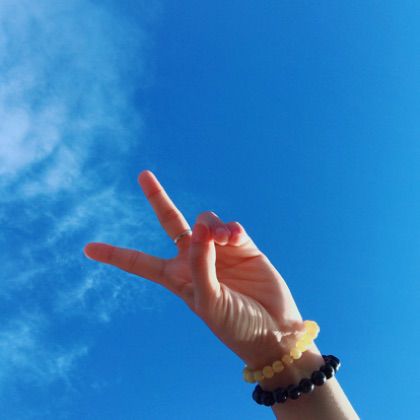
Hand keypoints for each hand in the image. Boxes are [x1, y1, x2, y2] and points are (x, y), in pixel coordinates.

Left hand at [83, 170, 304, 367]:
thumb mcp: (208, 301)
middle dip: (158, 198)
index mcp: (177, 277)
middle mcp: (195, 258)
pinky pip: (229, 226)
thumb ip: (201, 263)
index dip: (115, 255)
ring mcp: (218, 250)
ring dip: (210, 226)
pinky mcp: (242, 245)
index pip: (140, 262)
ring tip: (223, 240)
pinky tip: (233, 238)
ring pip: (204, 220)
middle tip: (143, 175)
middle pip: (171, 222)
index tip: (88, 249)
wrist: (272, 330)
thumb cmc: (235, 325)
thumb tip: (200, 226)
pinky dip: (229, 229)